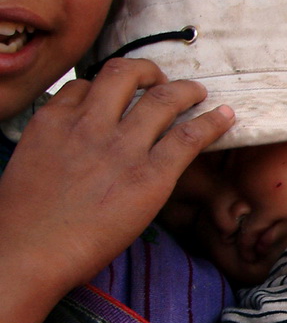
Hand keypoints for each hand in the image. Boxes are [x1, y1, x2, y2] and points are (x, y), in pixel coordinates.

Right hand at [0, 60, 232, 322]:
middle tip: (162, 81)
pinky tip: (225, 116)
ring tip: (198, 92)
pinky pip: (189, 137)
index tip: (121, 95)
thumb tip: (72, 151)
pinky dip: (211, 122)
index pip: (83, 86)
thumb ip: (55, 146)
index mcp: (53, 121)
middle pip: (123, 75)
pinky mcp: (150, 175)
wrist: (31, 250)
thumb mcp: (28, 164)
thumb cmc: (25, 221)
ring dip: (185, 90)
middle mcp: (89, 125)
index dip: (105, 86)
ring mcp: (122, 148)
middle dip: (147, 72)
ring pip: (162, 98)